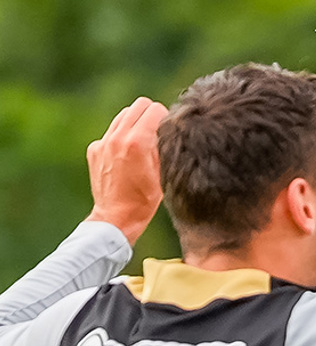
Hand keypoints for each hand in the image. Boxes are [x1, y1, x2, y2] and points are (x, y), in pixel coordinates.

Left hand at [85, 97, 166, 246]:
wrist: (115, 217)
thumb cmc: (144, 201)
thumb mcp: (164, 175)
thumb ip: (164, 148)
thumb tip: (169, 130)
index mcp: (137, 142)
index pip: (155, 109)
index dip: (166, 118)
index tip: (169, 131)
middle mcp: (118, 137)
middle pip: (138, 105)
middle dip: (151, 115)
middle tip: (158, 132)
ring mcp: (104, 142)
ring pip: (123, 115)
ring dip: (135, 123)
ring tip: (142, 144)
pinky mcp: (95, 149)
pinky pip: (111, 132)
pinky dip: (121, 138)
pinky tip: (126, 157)